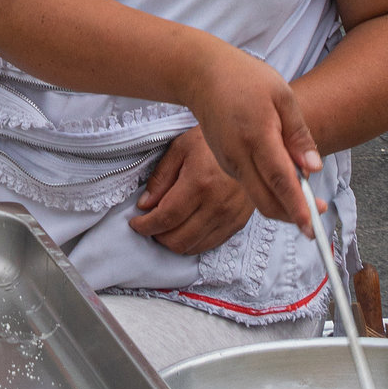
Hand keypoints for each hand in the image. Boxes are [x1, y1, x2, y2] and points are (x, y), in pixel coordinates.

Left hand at [129, 128, 253, 254]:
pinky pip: (211, 244)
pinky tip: (186, 227)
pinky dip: (193, 242)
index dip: (145, 225)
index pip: (166, 218)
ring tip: (168, 225)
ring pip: (193, 247)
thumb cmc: (212, 141)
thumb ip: (161, 178)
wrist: (251, 143)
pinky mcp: (239, 222)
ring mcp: (230, 216)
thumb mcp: (181, 148)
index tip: (136, 223)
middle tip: (151, 224)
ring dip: (174, 241)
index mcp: (199, 184)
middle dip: (157, 236)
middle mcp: (217, 205)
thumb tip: (145, 205)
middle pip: (178, 239)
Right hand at [181, 42, 322, 232]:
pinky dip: (269, 190)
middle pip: (266, 200)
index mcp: (257, 135)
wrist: (203, 76)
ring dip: (281, 203)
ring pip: (258, 196)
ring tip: (305, 191)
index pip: (280, 179)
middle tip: (316, 218)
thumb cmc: (246, 79)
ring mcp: (228, 162)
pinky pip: (250, 186)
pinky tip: (283, 176)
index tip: (311, 225)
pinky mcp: (225, 164)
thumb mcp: (282, 96)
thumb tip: (313, 167)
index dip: (296, 205)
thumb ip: (298, 134)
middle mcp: (238, 155)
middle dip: (291, 215)